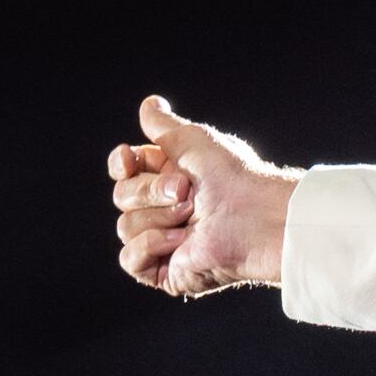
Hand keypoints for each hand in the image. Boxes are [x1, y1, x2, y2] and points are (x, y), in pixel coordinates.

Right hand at [109, 94, 296, 295]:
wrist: (254, 214)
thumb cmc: (233, 175)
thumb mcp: (193, 139)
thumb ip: (164, 124)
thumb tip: (150, 104)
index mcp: (166, 179)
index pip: (122, 171)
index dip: (120, 165)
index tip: (130, 159)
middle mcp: (162, 210)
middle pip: (121, 196)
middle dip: (150, 191)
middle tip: (186, 191)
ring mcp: (163, 242)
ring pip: (125, 226)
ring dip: (157, 217)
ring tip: (192, 217)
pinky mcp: (165, 271)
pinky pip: (130, 259)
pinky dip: (151, 245)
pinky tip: (181, 241)